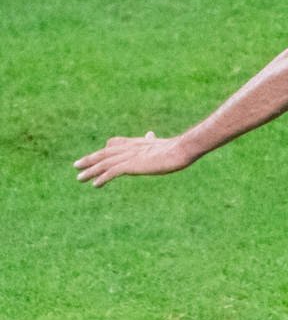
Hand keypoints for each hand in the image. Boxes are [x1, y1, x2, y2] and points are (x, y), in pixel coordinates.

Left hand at [75, 131, 194, 186]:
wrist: (179, 150)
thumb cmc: (176, 148)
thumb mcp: (162, 144)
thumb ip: (153, 141)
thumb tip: (151, 134)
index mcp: (136, 143)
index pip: (114, 144)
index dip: (104, 150)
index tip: (97, 155)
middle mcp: (128, 148)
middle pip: (104, 153)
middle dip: (89, 160)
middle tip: (76, 166)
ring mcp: (128, 156)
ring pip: (104, 163)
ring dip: (90, 171)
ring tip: (80, 178)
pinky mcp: (131, 165)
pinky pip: (111, 172)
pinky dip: (102, 178)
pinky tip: (95, 185)